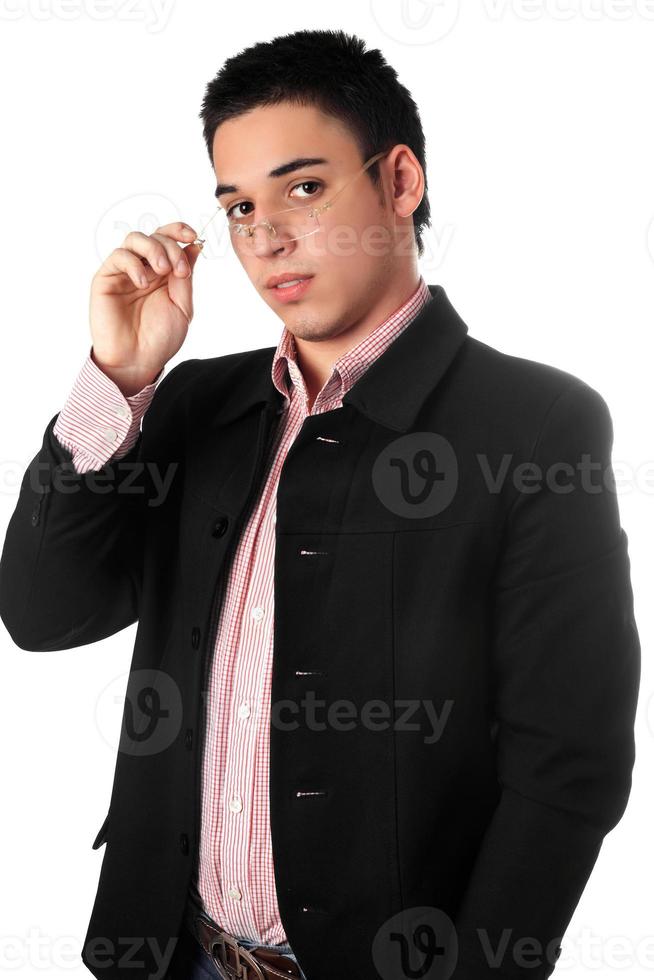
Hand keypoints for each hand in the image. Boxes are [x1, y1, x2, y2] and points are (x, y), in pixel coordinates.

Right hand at [89, 221, 202, 395]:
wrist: (138, 361)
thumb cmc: (160, 339)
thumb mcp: (182, 306)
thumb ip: (186, 277)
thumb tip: (194, 246)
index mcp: (163, 273)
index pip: (169, 239)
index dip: (179, 231)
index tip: (193, 236)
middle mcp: (143, 268)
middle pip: (155, 235)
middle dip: (171, 247)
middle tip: (178, 270)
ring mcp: (124, 272)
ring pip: (134, 239)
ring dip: (153, 249)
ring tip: (162, 271)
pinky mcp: (106, 279)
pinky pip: (118, 256)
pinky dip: (133, 264)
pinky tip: (143, 283)